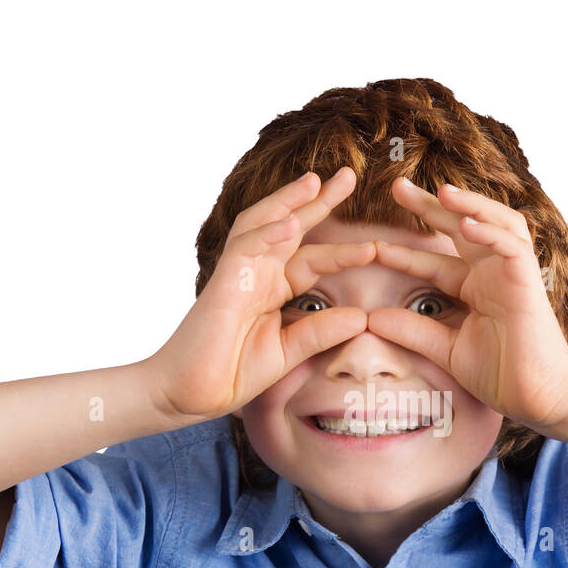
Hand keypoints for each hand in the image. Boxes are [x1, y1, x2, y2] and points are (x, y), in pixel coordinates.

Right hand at [146, 167, 373, 422]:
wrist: (190, 393)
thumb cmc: (232, 373)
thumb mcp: (289, 352)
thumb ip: (322, 333)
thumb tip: (362, 317)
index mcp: (273, 289)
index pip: (314, 260)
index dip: (344, 251)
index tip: (377, 246)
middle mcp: (257, 274)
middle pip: (290, 227)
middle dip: (318, 201)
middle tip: (349, 174)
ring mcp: (239, 274)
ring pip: (264, 224)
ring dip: (289, 200)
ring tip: (316, 180)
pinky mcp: (223, 281)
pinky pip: (245, 247)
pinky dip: (268, 232)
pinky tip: (290, 221)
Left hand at [365, 178, 567, 431]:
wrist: (538, 398)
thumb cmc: (502, 375)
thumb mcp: (446, 350)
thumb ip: (413, 331)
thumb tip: (371, 319)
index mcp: (475, 288)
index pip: (435, 262)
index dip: (405, 253)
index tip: (372, 248)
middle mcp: (493, 274)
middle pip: (461, 228)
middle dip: (431, 206)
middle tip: (396, 185)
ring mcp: (512, 274)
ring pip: (493, 223)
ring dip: (468, 205)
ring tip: (440, 191)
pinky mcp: (529, 281)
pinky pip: (512, 246)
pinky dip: (491, 232)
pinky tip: (467, 225)